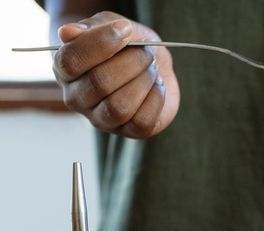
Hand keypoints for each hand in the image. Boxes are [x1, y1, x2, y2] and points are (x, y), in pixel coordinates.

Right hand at [53, 11, 179, 137]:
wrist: (154, 63)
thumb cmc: (126, 44)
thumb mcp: (111, 25)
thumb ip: (92, 27)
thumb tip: (67, 33)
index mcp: (65, 69)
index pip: (70, 61)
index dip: (99, 44)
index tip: (124, 29)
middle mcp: (77, 98)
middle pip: (99, 84)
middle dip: (130, 62)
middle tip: (146, 52)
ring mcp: (101, 119)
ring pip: (119, 107)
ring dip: (143, 81)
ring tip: (152, 68)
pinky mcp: (129, 131)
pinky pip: (141, 121)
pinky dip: (155, 99)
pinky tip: (157, 85)